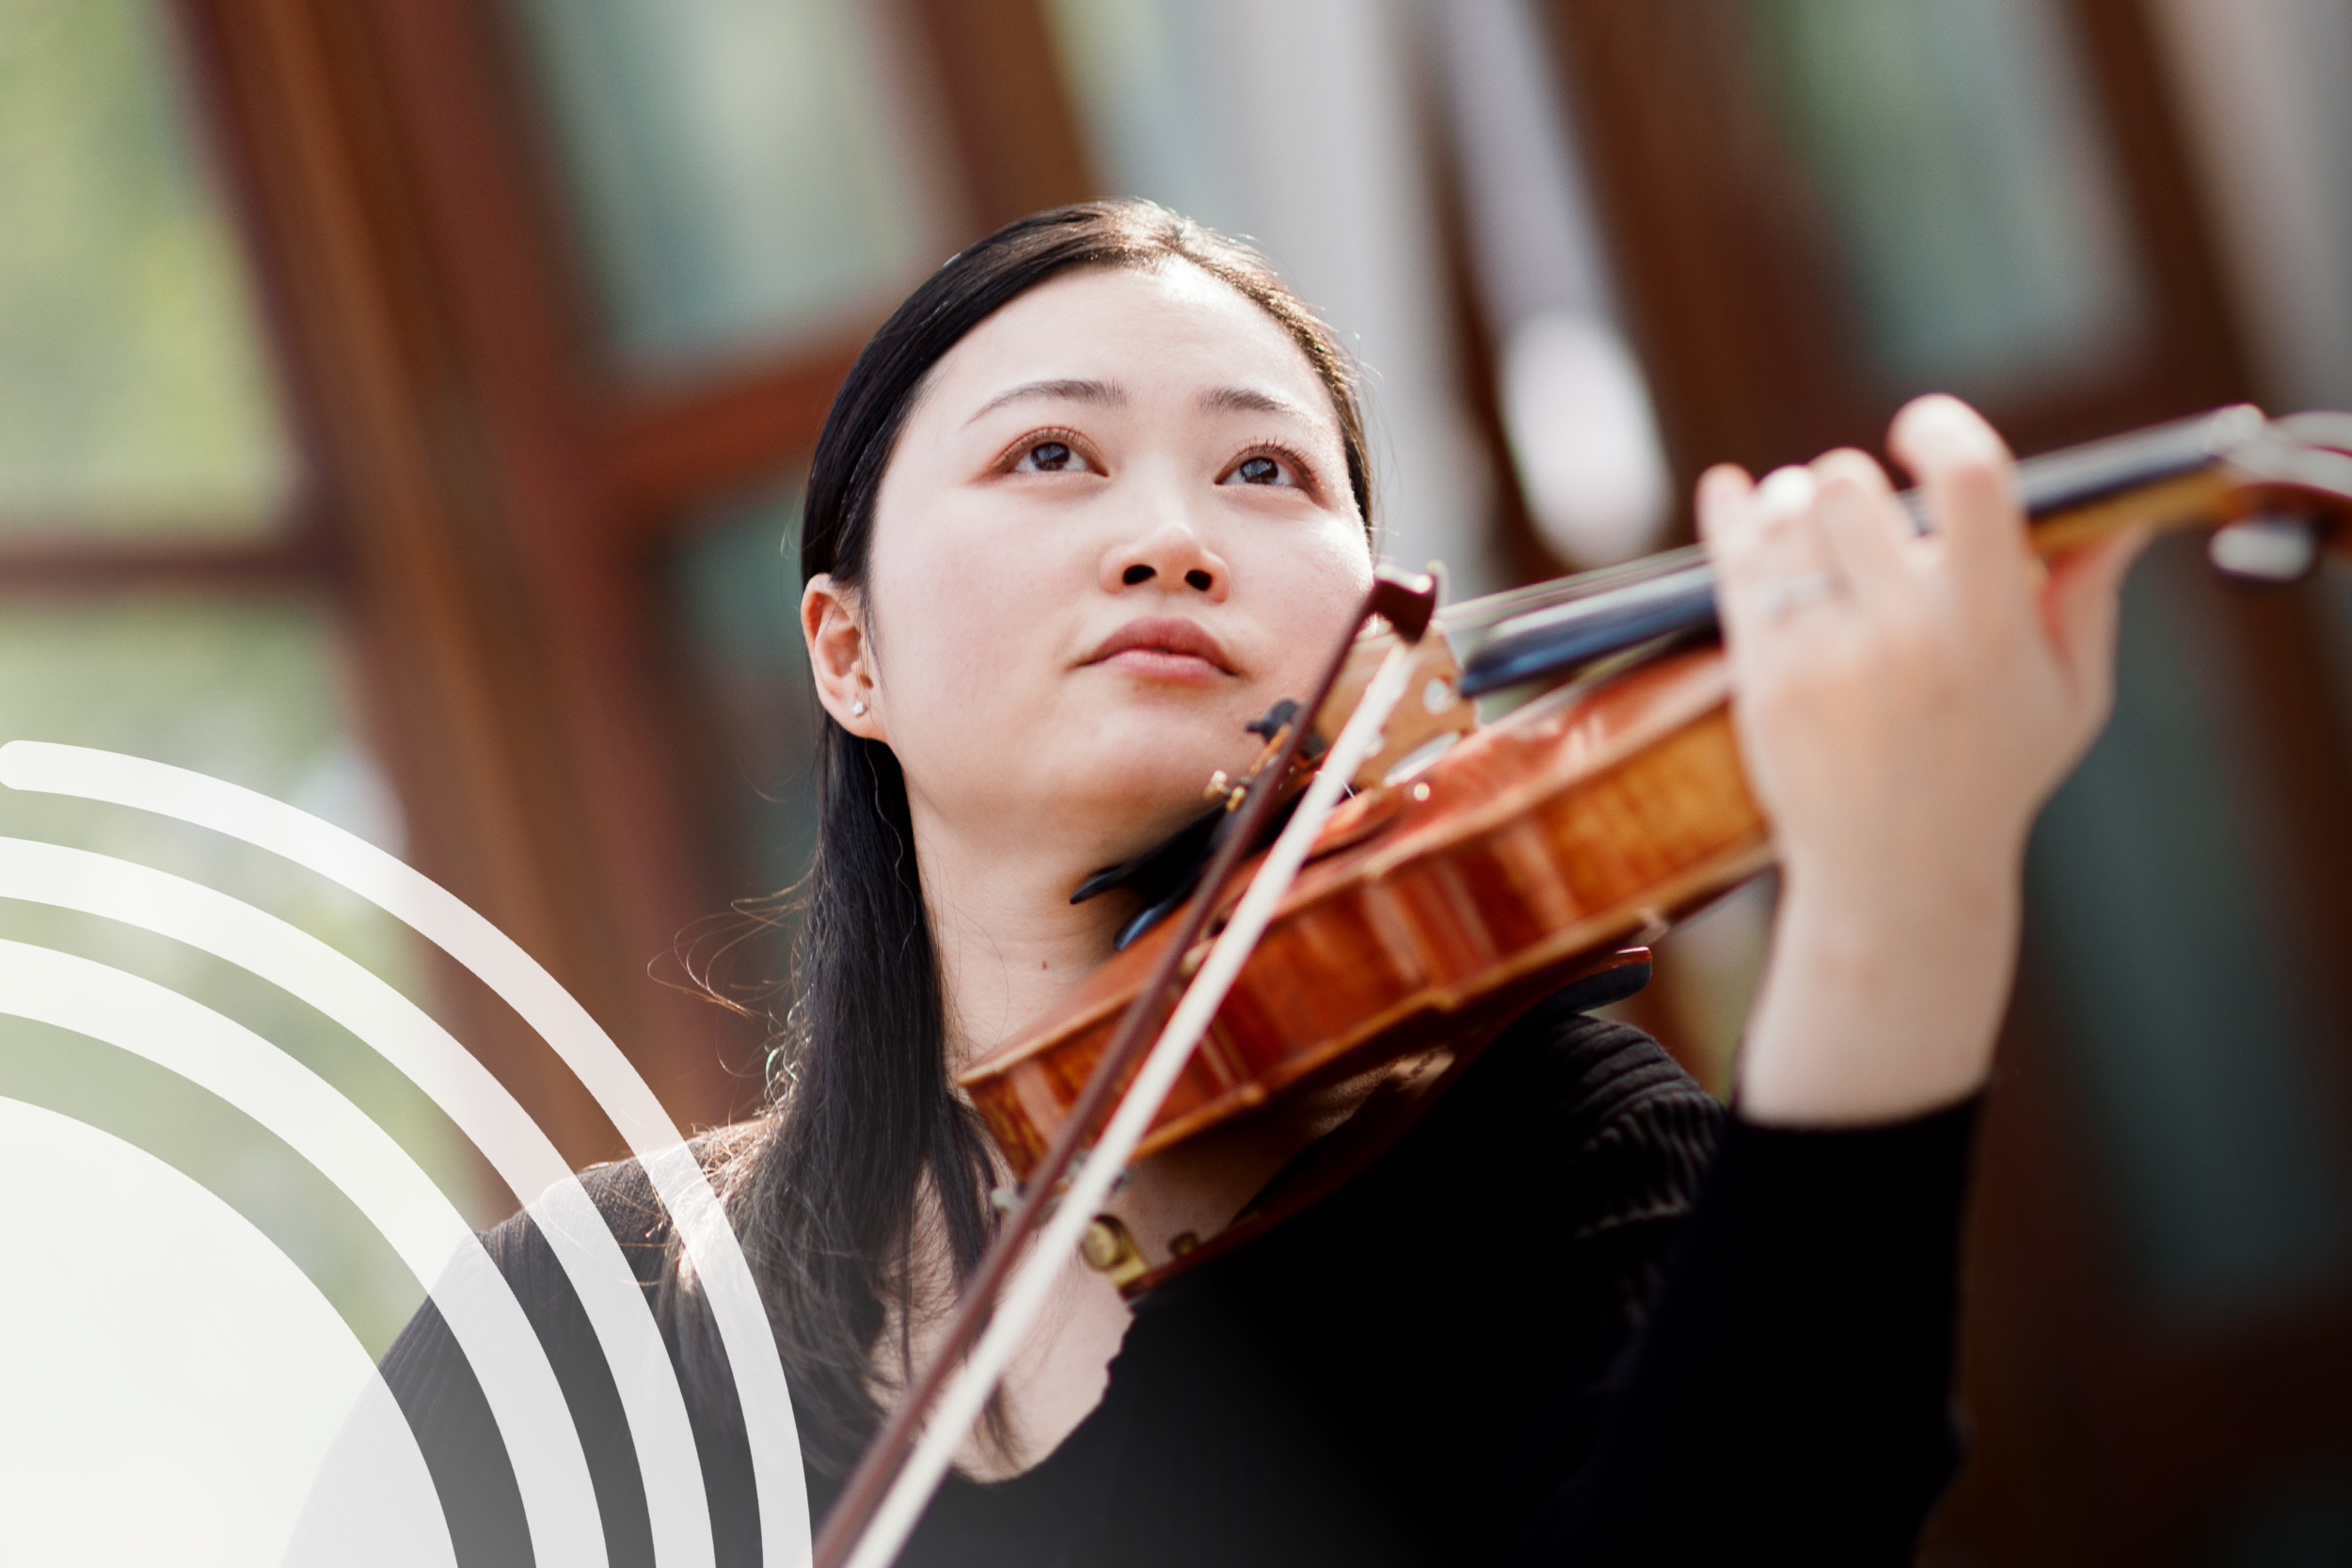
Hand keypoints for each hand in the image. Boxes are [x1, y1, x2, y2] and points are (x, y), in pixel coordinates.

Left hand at [1697, 396, 2146, 1123]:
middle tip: (1866, 507)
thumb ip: (2084, 597)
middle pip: (1850, 487)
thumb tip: (2117, 512)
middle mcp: (1901, 635)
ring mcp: (1822, 658)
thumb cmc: (1992, 779)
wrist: (1897, 880)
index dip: (1941, 428)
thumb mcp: (2069, 696)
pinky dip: (1732, 519)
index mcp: (1987, 626)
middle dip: (1855, 481)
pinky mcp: (1763, 680)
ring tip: (1815, 519)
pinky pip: (1733, 570)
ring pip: (1784, 519)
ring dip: (1797, 502)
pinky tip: (1737, 496)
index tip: (1922, 429)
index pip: (1968, 481)